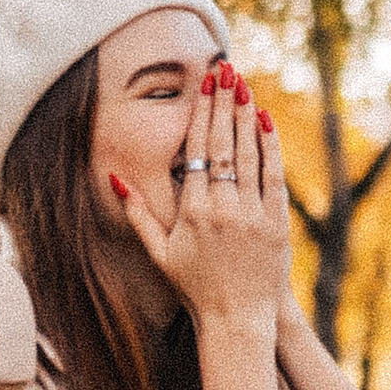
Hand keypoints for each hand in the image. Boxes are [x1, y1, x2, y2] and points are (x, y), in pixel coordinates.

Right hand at [111, 60, 293, 353]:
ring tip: (244, 85)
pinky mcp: (275, 224)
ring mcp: (252, 216)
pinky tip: (266, 122)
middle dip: (225, 103)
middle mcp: (223, 209)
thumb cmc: (193, 286)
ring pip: (251, 156)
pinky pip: (273, 178)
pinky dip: (271, 148)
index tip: (206, 86)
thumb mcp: (158, 252)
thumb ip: (137, 213)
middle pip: (225, 145)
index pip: (199, 151)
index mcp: (192, 212)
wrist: (237, 319)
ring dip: (248, 117)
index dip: (203, 114)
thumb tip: (114, 178)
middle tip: (227, 70)